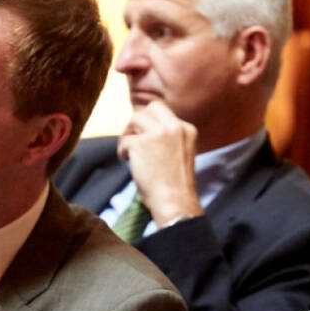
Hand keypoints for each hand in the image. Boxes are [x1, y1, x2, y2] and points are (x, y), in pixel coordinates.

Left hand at [116, 101, 201, 226]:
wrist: (175, 202)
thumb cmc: (176, 185)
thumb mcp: (181, 154)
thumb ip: (170, 138)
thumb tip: (144, 130)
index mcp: (187, 129)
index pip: (165, 114)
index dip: (151, 124)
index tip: (147, 138)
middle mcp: (174, 127)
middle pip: (150, 108)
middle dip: (139, 121)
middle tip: (134, 138)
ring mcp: (158, 133)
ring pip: (135, 118)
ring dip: (128, 133)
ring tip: (129, 151)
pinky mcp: (141, 143)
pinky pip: (125, 140)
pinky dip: (122, 151)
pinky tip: (126, 161)